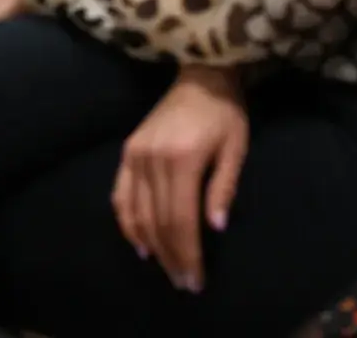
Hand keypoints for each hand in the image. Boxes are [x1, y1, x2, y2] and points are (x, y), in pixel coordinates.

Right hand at [112, 66, 249, 293]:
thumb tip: (214, 229)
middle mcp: (153, 159)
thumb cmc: (226, 112)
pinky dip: (127, 223)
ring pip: (138, 214)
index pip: (181, 220)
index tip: (195, 279)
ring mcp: (136, 155)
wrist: (202, 75)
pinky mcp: (128, 150)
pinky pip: (120, 195)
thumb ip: (223, 187)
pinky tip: (140, 243)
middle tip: (183, 281)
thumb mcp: (235, 147)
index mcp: (182, 159)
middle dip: (171, 257)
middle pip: (158, 222)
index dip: (187, 254)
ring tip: (165, 268)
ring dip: (151, 246)